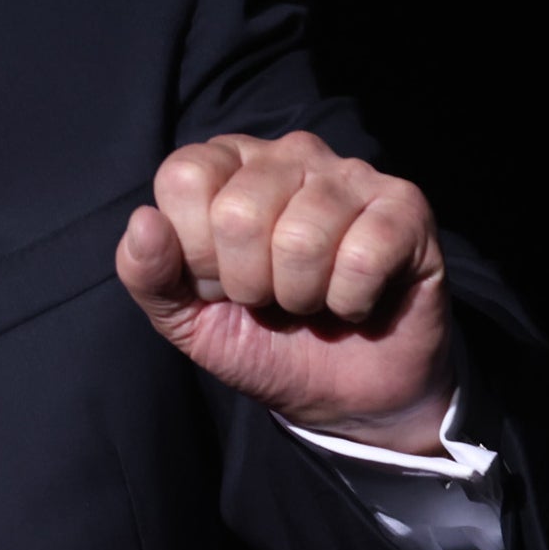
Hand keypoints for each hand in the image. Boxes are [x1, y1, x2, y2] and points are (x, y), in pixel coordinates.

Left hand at [114, 132, 453, 454]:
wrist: (345, 397)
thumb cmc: (261, 339)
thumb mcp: (185, 317)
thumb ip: (147, 272)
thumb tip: (143, 221)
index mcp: (225, 163)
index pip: (183, 178)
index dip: (195, 252)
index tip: (219, 281)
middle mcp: (286, 153)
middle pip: (238, 213)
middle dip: (248, 282)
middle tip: (271, 297)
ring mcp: (350, 173)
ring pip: (301, 237)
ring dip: (301, 295)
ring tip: (313, 299)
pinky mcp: (405, 207)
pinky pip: (362, 255)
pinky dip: (351, 299)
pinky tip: (357, 299)